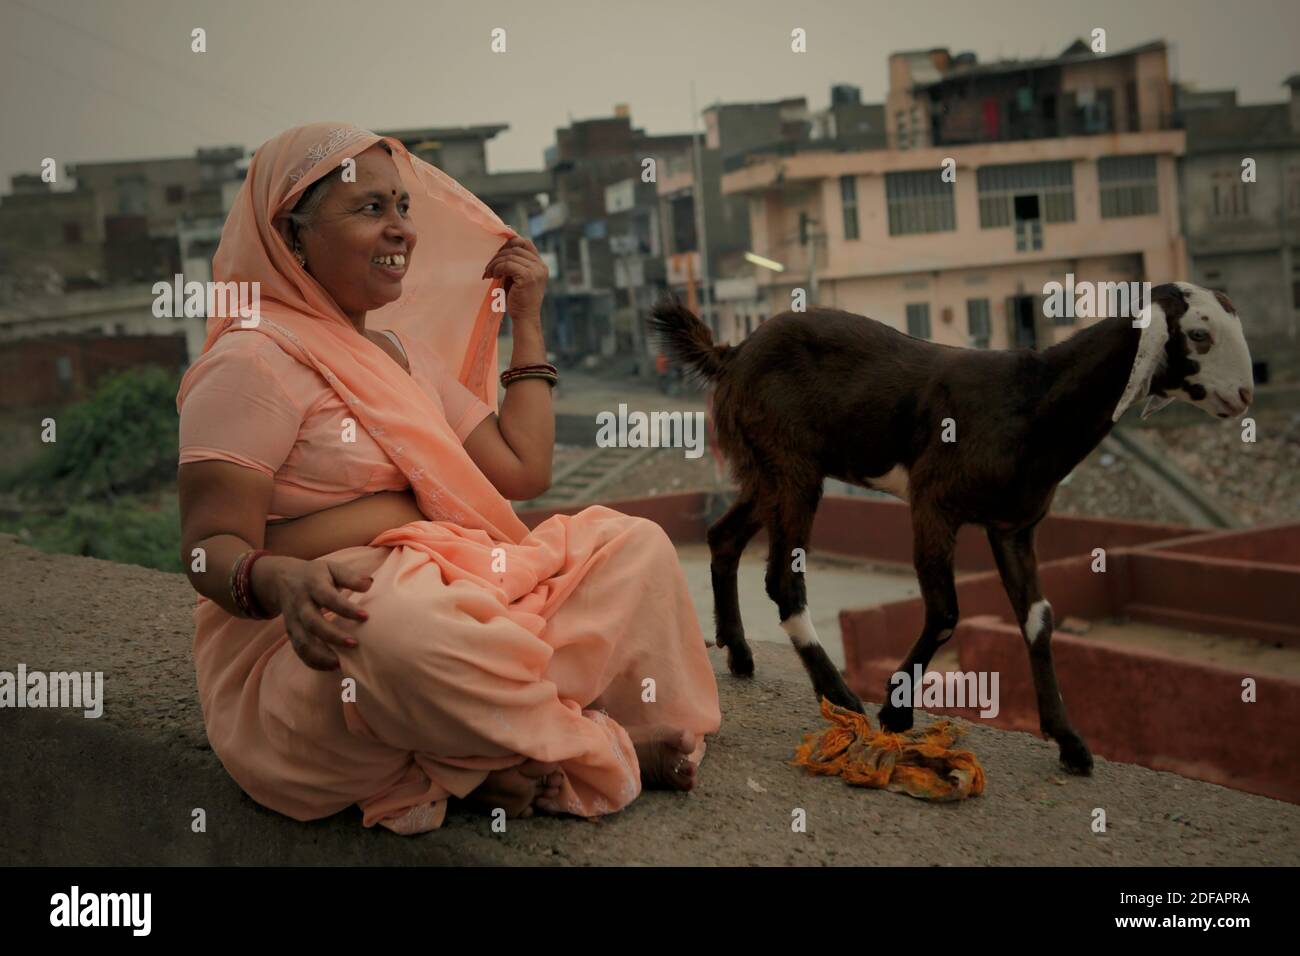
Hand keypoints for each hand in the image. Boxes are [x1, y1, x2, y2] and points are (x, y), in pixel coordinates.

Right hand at [252, 553, 379, 670]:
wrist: (281, 578)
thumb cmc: (315, 574)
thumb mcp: (331, 568)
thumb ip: (350, 576)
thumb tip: (369, 584)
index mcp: (313, 585)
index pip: (329, 598)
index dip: (346, 608)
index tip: (365, 617)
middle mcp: (301, 604)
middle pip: (312, 623)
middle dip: (332, 636)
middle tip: (354, 644)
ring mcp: (293, 620)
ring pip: (302, 641)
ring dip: (320, 655)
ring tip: (340, 664)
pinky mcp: (291, 632)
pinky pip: (298, 650)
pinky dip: (312, 661)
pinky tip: (331, 666)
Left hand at [482, 235, 547, 318]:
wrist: (525, 318)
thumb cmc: (518, 300)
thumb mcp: (518, 278)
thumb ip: (515, 264)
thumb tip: (500, 249)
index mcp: (541, 265)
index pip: (526, 243)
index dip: (510, 243)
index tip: (498, 253)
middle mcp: (541, 266)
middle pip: (516, 248)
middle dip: (499, 255)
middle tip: (489, 267)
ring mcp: (536, 271)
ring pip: (510, 256)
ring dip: (495, 263)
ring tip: (488, 273)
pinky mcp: (528, 277)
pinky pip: (507, 265)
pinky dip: (497, 268)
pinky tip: (492, 276)